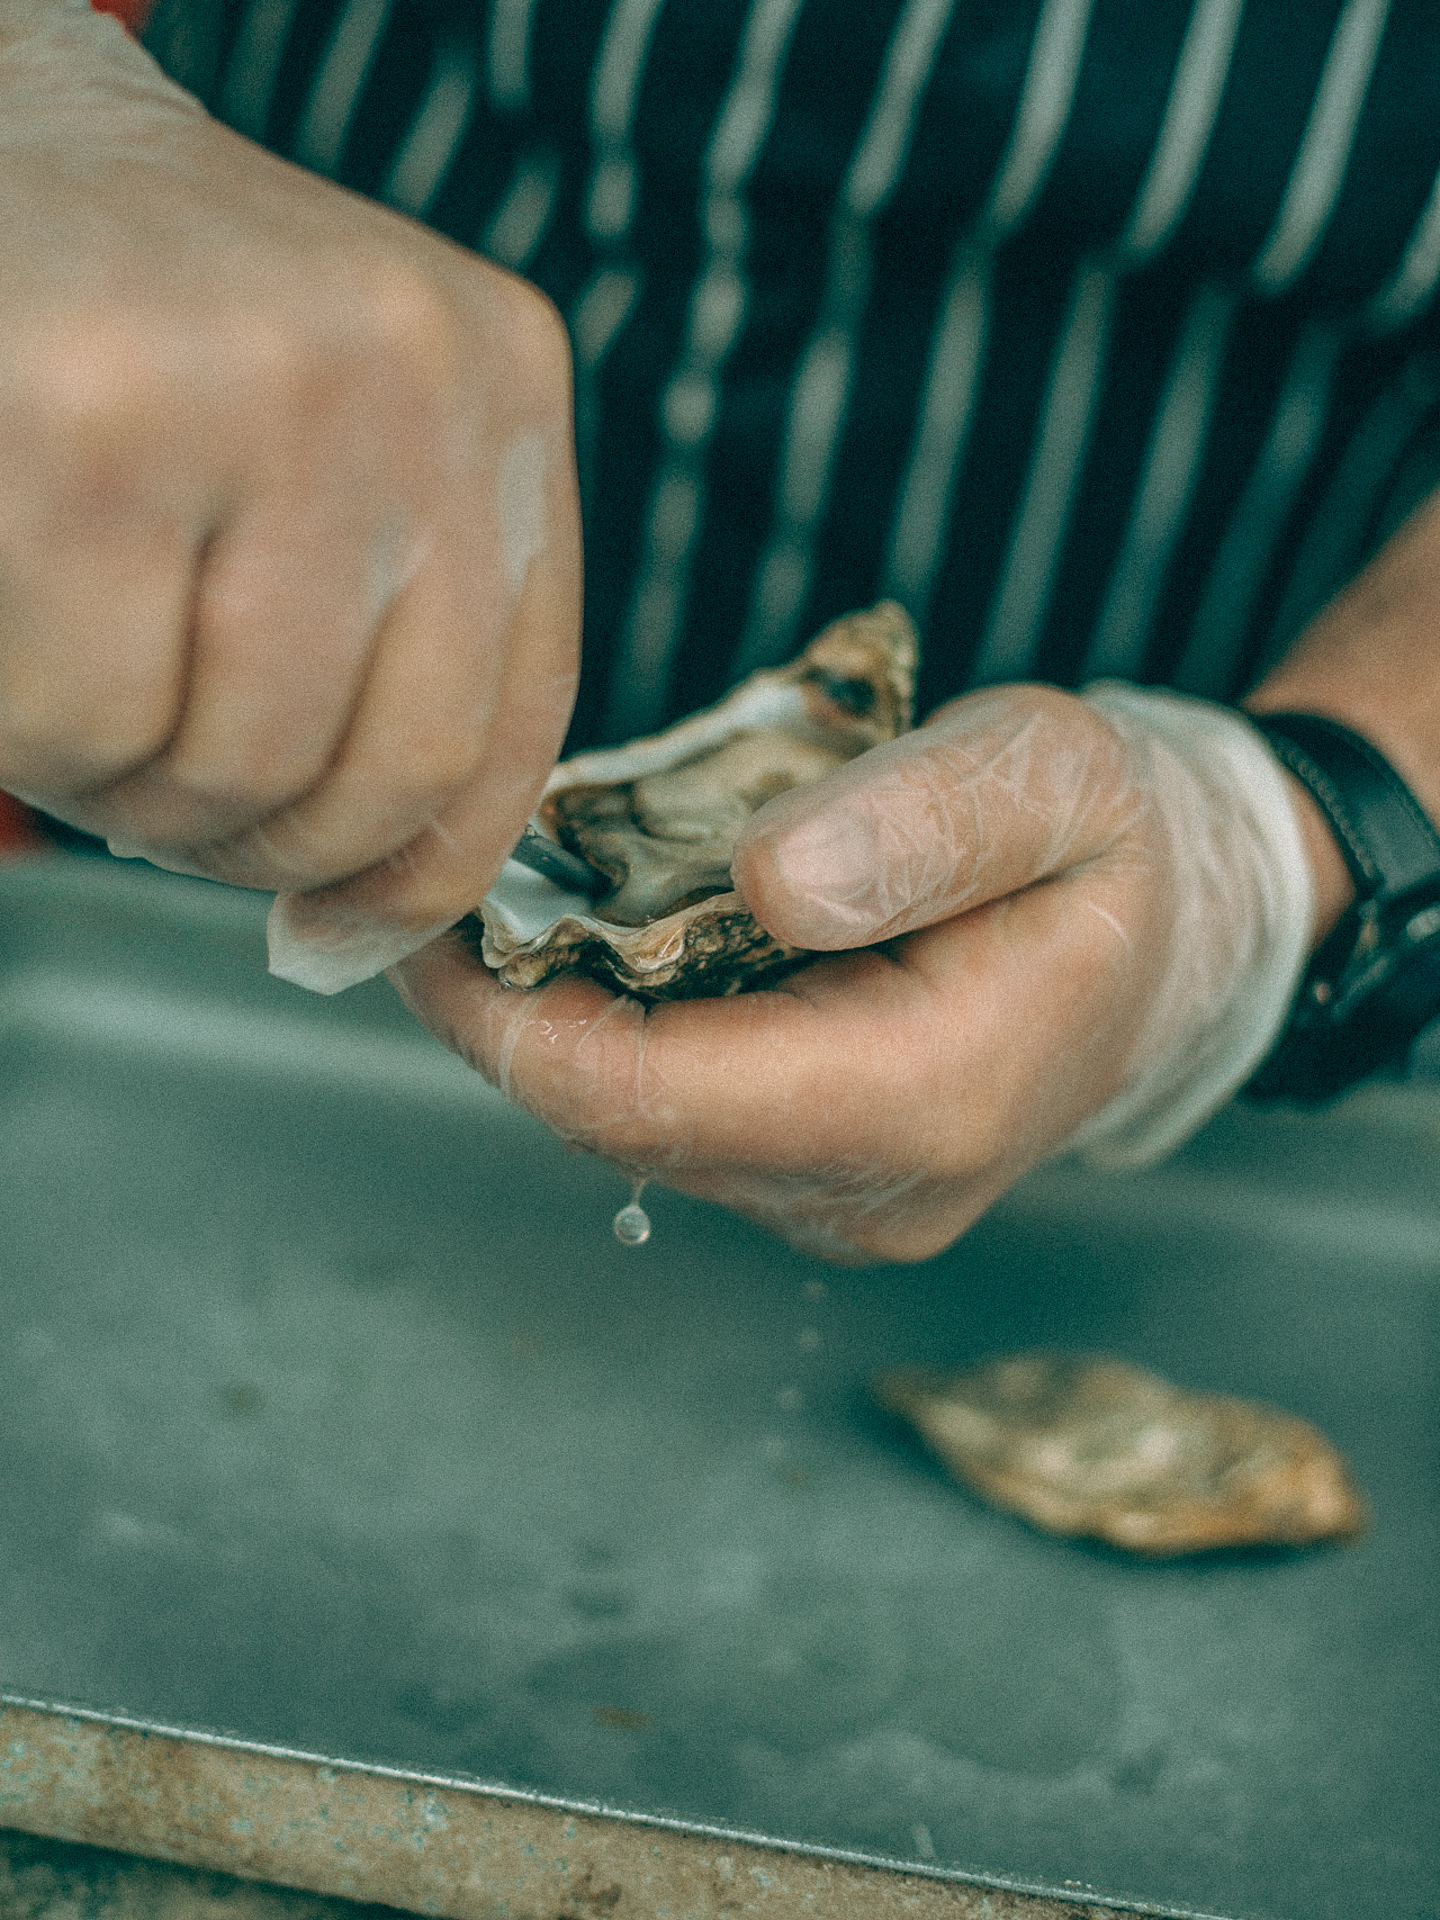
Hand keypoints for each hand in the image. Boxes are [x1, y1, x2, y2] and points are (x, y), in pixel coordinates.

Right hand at [0, 0, 579, 988]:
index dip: (427, 872)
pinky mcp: (90, 419)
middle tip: (166, 811)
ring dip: (131, 792)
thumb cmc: (155, 348)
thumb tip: (376, 917)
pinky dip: (35, 737)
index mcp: (499, 386)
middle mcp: (413, 370)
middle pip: (385, 771)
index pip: (517, 717)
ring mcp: (262, 384)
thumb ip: (397, 629)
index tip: (341, 933)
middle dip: (257, 846)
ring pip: (230, 765)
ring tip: (83, 689)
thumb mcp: (339, 453)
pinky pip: (83, 720)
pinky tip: (27, 636)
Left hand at [391, 683, 1312, 1261]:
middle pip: (615, 1123)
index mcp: (927, 1097)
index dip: (505, 1013)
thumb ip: (918, 823)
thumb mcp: (1048, 773)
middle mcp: (871, 1188)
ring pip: (632, 1129)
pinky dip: (614, 1037)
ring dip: (556, 1022)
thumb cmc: (1104, 839)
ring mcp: (840, 1203)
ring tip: (520, 899)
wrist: (1165, 936)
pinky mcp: (817, 1187)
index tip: (427, 912)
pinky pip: (675, 1123)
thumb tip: (765, 887)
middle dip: (512, 1010)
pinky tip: (608, 947)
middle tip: (448, 883)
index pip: (643, 1096)